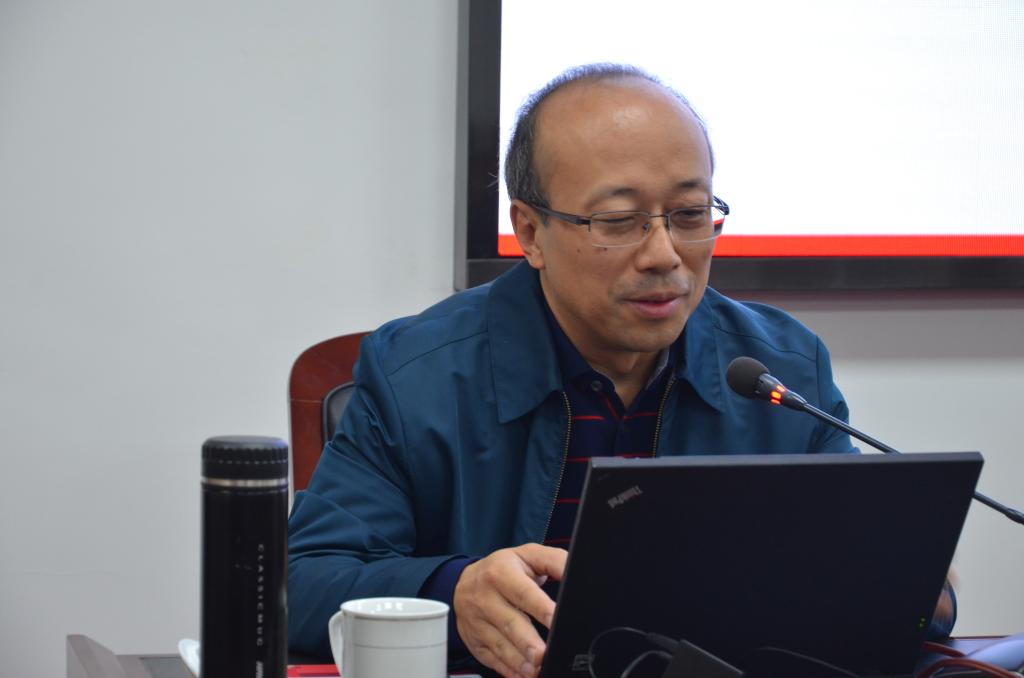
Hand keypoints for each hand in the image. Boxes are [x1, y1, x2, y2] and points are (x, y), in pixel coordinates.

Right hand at [453, 543, 566, 677]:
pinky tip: (521, 674)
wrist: (462, 581)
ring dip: (518, 660)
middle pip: (510, 622)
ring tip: (535, 669)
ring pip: (499, 644)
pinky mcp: (474, 640)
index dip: (540, 607)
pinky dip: (507, 669)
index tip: (555, 620)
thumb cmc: (503, 569)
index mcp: (502, 573)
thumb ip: (555, 561)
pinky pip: (490, 658)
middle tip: (544, 654)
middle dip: (528, 642)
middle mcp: (485, 597)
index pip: (523, 592)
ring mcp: (477, 621)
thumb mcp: (528, 555)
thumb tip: (576, 573)